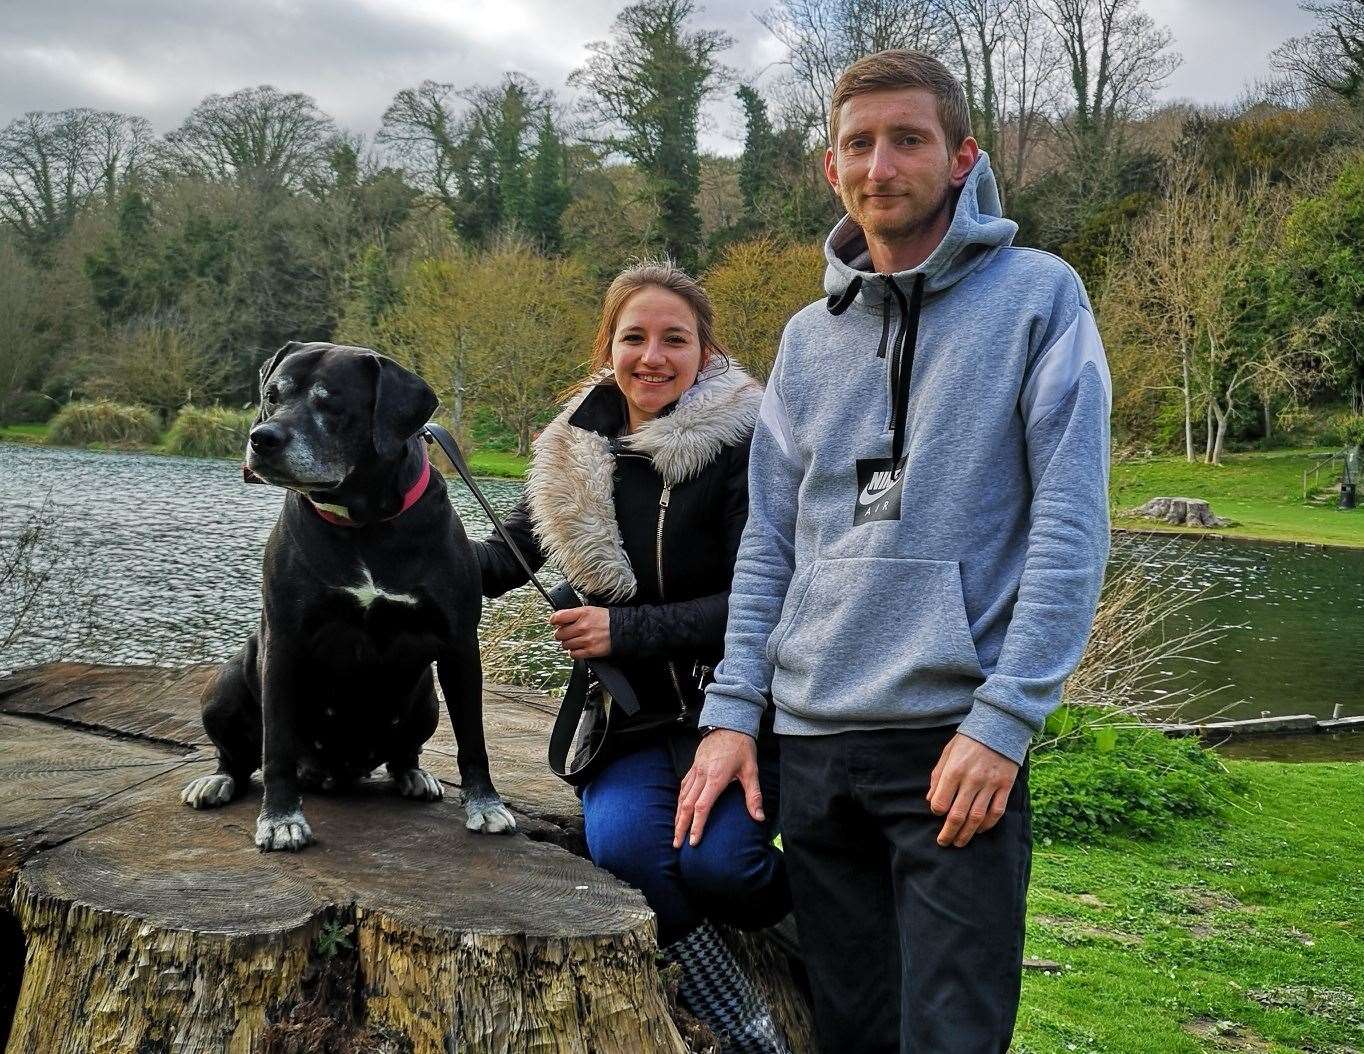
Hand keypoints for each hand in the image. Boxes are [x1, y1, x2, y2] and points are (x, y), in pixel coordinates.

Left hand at [548, 606, 610, 658]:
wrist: (622, 630)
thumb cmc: (606, 620)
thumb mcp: (590, 610)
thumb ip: (573, 613)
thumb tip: (557, 619)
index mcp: (582, 613)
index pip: (558, 617)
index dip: (554, 620)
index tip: (554, 622)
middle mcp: (583, 626)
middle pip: (559, 634)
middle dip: (562, 634)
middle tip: (567, 633)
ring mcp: (586, 640)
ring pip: (565, 645)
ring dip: (568, 644)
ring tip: (575, 640)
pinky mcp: (590, 651)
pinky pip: (573, 654)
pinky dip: (574, 652)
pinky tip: (579, 647)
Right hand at [674, 730, 761, 847]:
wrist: (729, 722)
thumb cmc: (741, 746)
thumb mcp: (751, 770)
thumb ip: (753, 795)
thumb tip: (759, 817)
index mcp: (716, 778)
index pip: (702, 807)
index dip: (697, 826)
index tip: (693, 841)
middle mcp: (702, 775)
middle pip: (687, 805)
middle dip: (680, 826)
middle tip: (677, 844)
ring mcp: (695, 770)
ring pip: (682, 797)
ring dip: (677, 816)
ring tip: (675, 832)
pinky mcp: (693, 766)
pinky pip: (683, 786)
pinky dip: (679, 800)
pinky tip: (679, 809)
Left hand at [927, 733, 1018, 847]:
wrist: (1000, 725)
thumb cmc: (969, 739)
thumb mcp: (948, 752)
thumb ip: (938, 776)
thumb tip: (930, 800)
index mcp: (954, 770)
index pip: (941, 801)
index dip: (936, 811)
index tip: (937, 813)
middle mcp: (972, 779)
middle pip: (958, 815)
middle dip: (949, 832)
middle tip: (944, 842)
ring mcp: (990, 784)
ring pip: (977, 817)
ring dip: (967, 834)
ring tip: (959, 842)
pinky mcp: (1005, 786)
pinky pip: (996, 811)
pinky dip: (987, 824)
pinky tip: (980, 830)